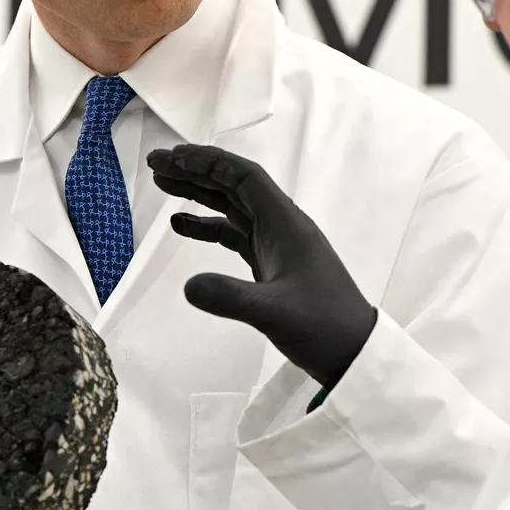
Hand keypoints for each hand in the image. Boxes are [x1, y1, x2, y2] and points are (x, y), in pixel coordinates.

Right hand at [149, 144, 377, 392]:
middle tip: (156, 164)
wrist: (354, 352)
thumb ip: (230, 298)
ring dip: (199, 195)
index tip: (173, 157)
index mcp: (286, 223)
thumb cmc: (323, 325)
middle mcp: (281, 226)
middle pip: (234, 186)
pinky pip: (234, 235)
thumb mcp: (275, 312)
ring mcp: (276, 245)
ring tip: (162, 186)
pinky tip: (183, 227)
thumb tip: (187, 286)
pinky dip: (208, 228)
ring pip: (232, 208)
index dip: (208, 162)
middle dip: (196, 172)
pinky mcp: (271, 265)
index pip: (244, 177)